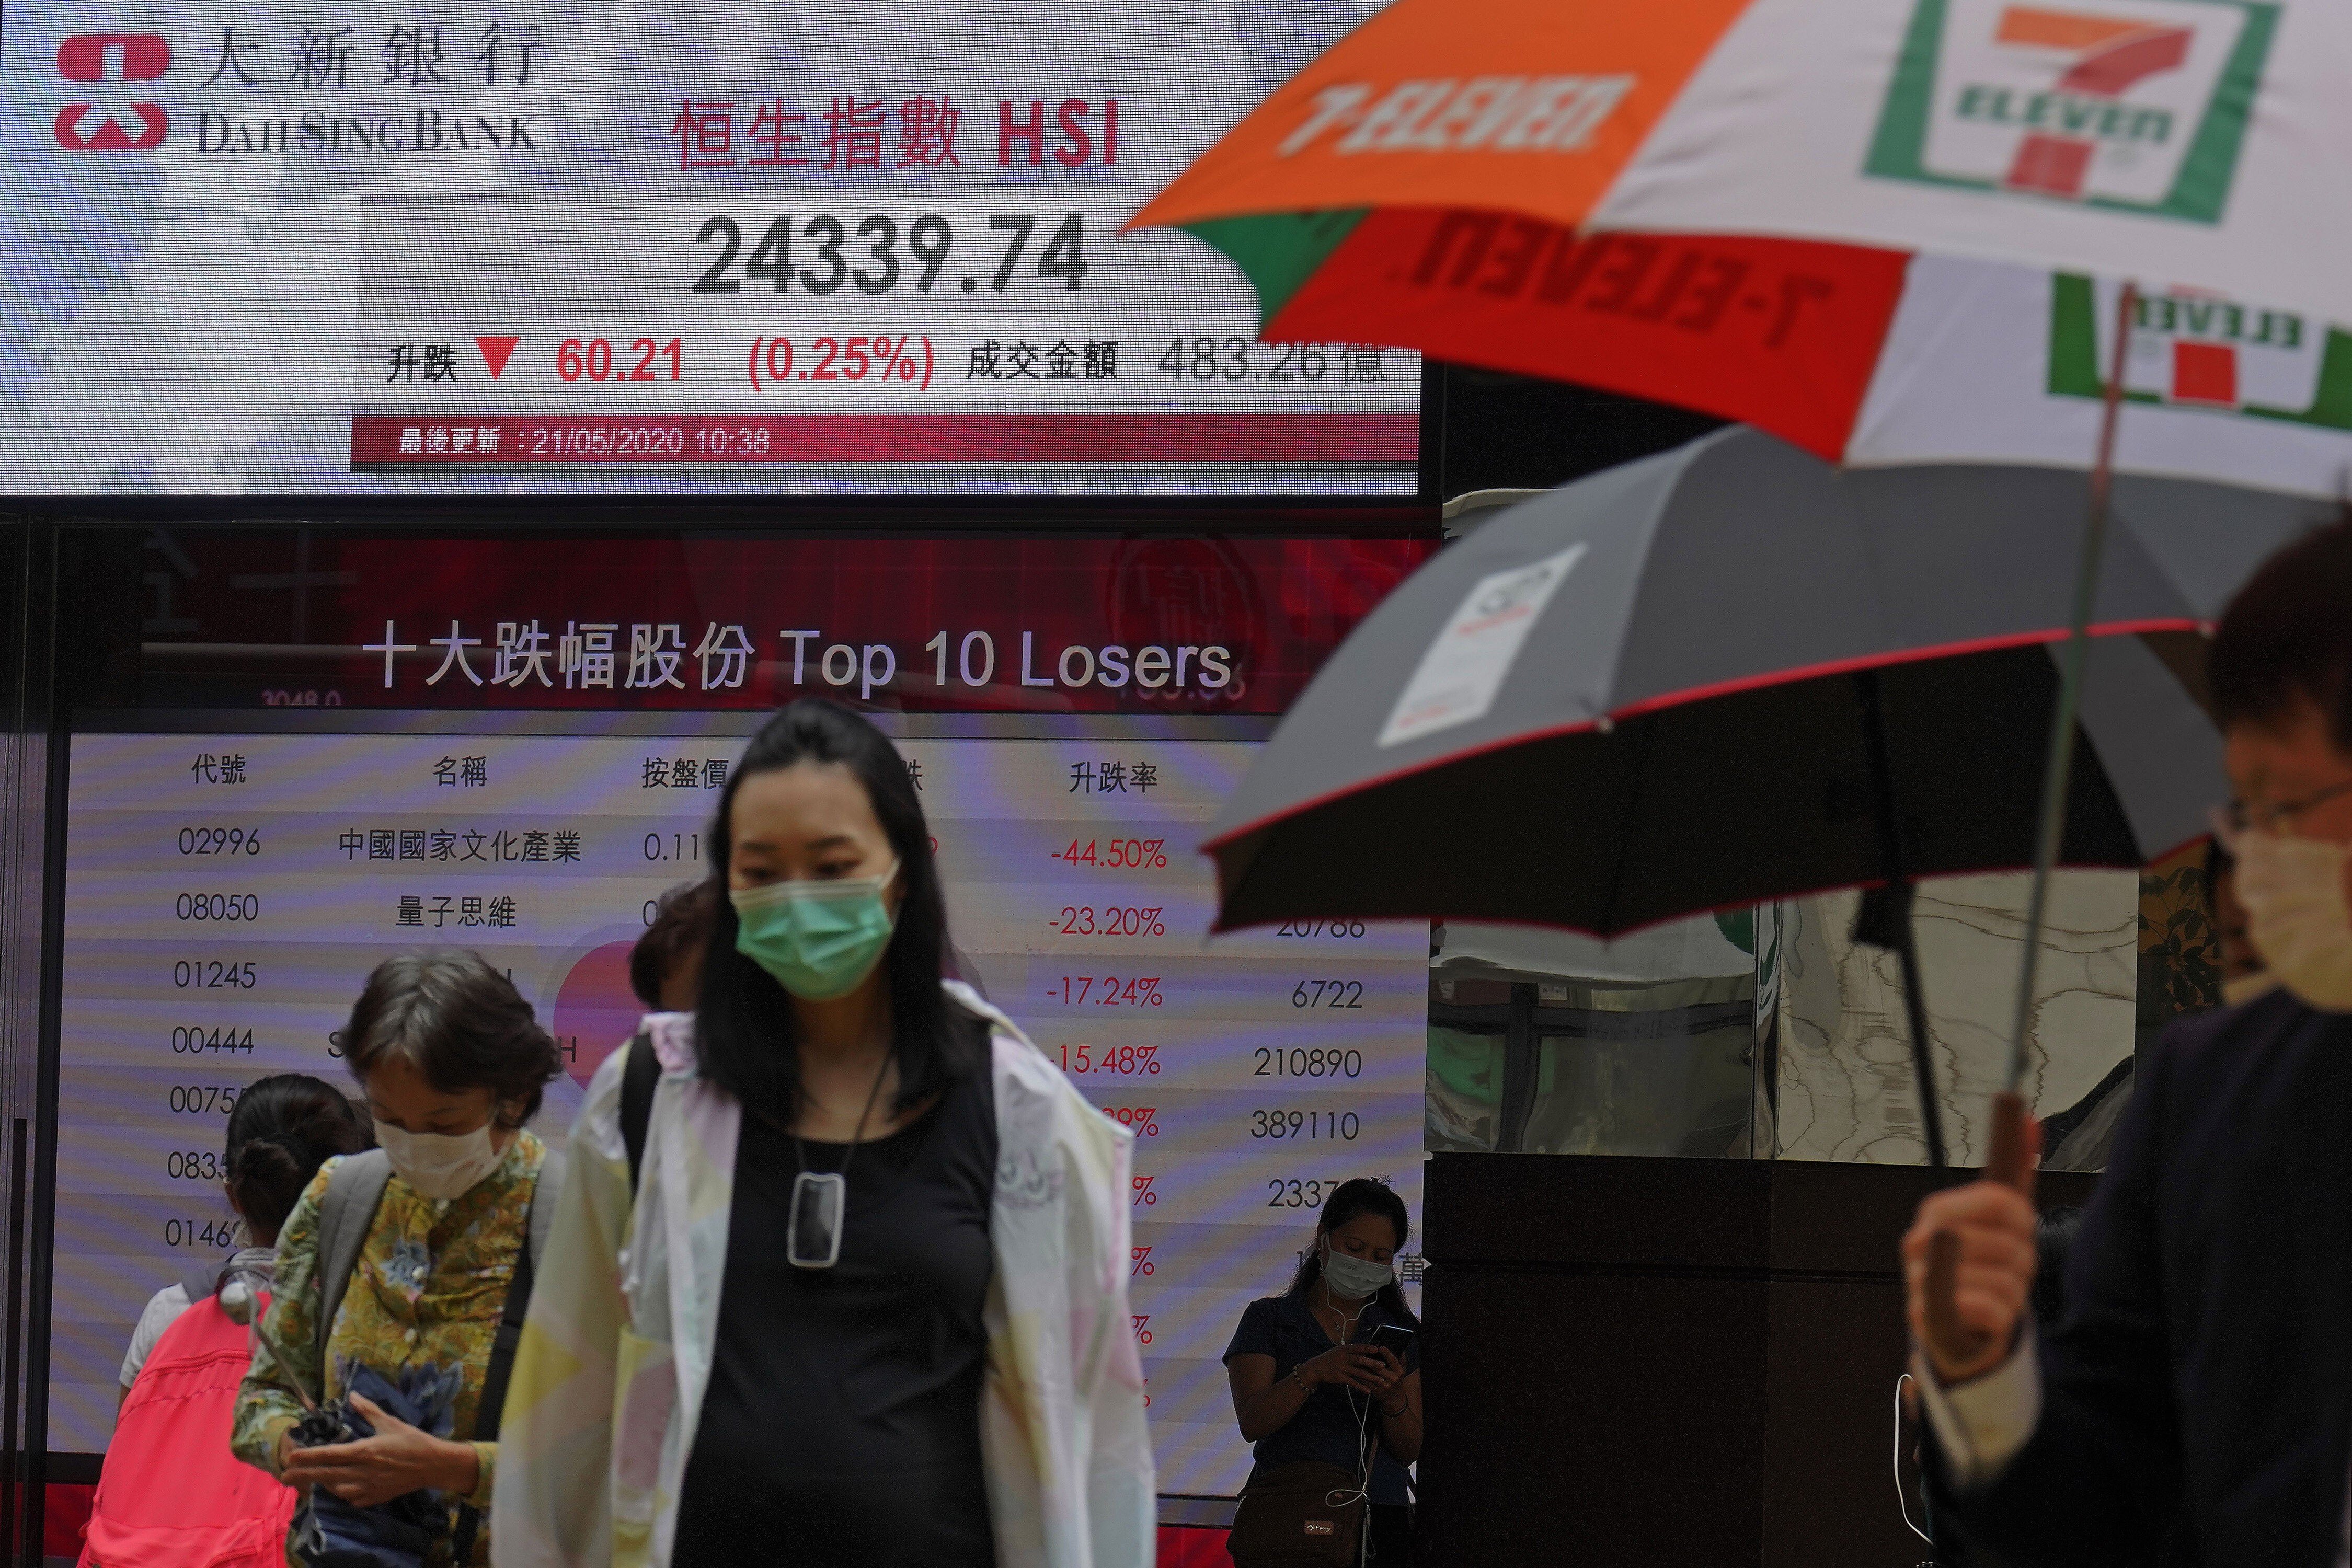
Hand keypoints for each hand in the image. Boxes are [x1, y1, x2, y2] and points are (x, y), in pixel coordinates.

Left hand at [280, 1394, 478, 1507]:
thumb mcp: (390, 1422)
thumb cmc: (412, 1440)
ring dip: (319, 1485)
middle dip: (302, 1475)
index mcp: (364, 1450)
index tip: (290, 1455)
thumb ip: (368, 1410)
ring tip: (305, 1481)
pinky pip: (350, 1498)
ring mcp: (367, 1487)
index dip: (307, 1456)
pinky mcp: (374, 1498)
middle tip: (284, 1475)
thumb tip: (351, 1396)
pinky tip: (334, 1489)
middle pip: (325, 1475)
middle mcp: (362, 1471)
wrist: (433, 1465)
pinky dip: (339, 1494)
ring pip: (334, 1489)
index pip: (328, 1454)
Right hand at [1298, 1344, 1398, 1396]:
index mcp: (1344, 1349)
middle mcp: (1343, 1358)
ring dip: (1371, 1377)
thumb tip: (1365, 1350)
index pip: (1358, 1347)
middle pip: (1360, 1360)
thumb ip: (1351, 1351)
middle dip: (1373, 1363)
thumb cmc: (1330, 1359)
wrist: (1315, 1368)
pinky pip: (1353, 1383)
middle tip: (1383, 1366)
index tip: (1377, 1350)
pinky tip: (1368, 1391)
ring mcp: (1342, 1368)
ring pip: (1359, 1373)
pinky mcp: (1340, 1378)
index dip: (1368, 1348)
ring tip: (1381, 1380)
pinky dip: (1361, 1387)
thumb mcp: (1339, 1351)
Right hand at [1901, 1179, 2037, 1384]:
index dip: (2022, 1221)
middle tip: (2004, 1271)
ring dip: (2013, 1295)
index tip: (2015, 1231)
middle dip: (2021, 1263)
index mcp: (1938, 1210)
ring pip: (2004, 1281)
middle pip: (2009, 1244)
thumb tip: (2032, 1117)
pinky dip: (2000, 1317)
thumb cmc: (1985, 1264)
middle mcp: (1920, 1240)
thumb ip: (2014, 1169)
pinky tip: (1987, 1318)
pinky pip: (1988, 1309)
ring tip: (1994, 1297)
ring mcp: (1920, 1279)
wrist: (1957, 1330)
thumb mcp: (2003, 1218)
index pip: (2000, 1198)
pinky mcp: (1927, 1318)